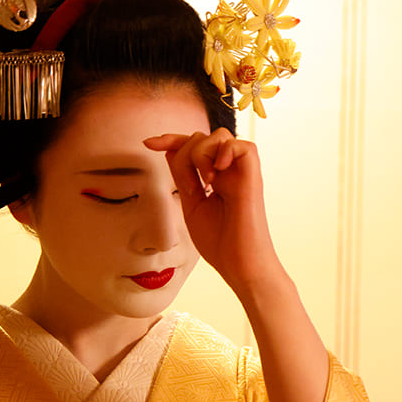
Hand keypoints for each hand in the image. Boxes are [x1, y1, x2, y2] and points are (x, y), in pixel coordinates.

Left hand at [144, 129, 277, 293]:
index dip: (171, 139)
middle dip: (183, 154)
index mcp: (216, 177)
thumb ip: (183, 176)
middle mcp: (230, 170)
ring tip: (204, 183)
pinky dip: (225, 152)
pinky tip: (216, 174)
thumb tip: (172, 149)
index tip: (148, 143)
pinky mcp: (253, 177)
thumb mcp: (191, 204)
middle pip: (202, 137)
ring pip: (219, 136)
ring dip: (202, 154)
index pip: (193, 145)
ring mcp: (242, 172)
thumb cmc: (220, 243)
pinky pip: (243, 145)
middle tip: (189, 188)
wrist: (240, 266)